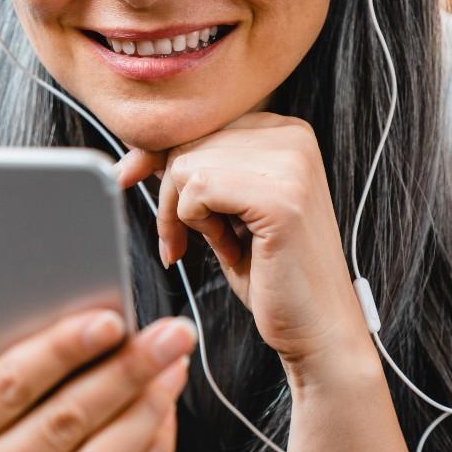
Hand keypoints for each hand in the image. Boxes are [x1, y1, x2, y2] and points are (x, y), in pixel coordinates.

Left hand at [115, 112, 375, 385]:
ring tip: (225, 242)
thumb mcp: (224, 208)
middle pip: (188, 143)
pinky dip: (198, 225)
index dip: (163, 160)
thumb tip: (135, 156)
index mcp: (284, 131)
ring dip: (187, 214)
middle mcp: (291, 135)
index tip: (134, 182)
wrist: (317, 327)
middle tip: (194, 239)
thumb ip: (193, 171)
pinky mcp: (279, 195)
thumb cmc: (270, 272)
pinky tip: (232, 248)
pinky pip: (197, 190)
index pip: (199, 124)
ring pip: (185, 165)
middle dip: (173, 197)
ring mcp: (289, 162)